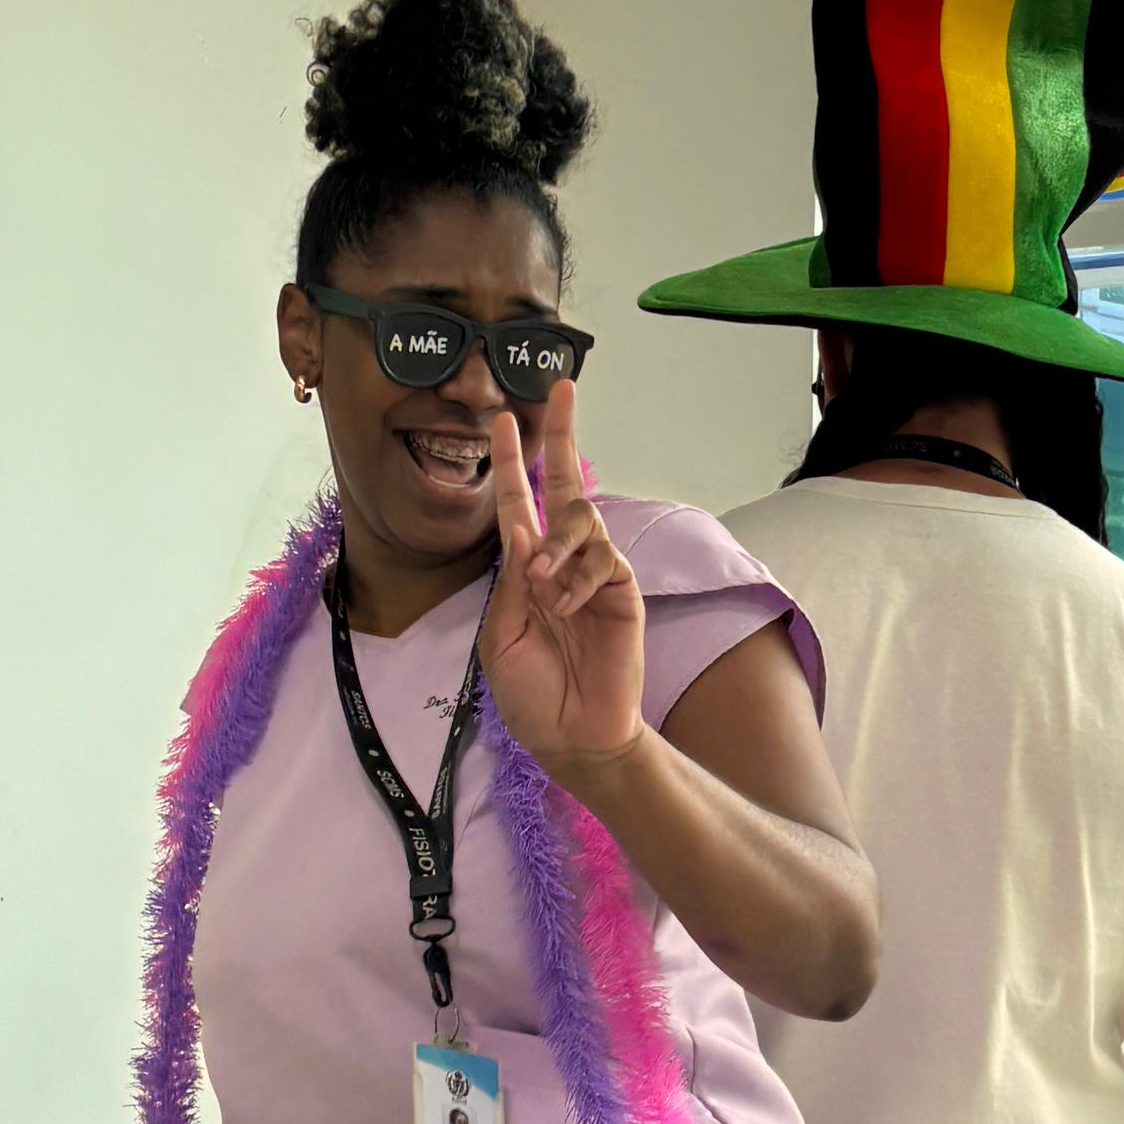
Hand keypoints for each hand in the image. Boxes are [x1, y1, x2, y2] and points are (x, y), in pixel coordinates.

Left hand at [479, 382, 645, 775]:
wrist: (572, 734)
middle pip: (566, 484)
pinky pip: (603, 559)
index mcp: (527, 570)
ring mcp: (595, 573)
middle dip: (561, 434)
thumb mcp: (502, 636)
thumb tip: (526, 536)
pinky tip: (568, 609)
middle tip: (559, 389)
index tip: (505, 419)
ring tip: (543, 588)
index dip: (514, 461)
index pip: (521, 503)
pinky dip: (578, 580)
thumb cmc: (531, 693)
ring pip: (583, 519)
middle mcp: (563, 561)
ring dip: (557, 546)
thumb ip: (512, 583)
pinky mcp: (622, 590)